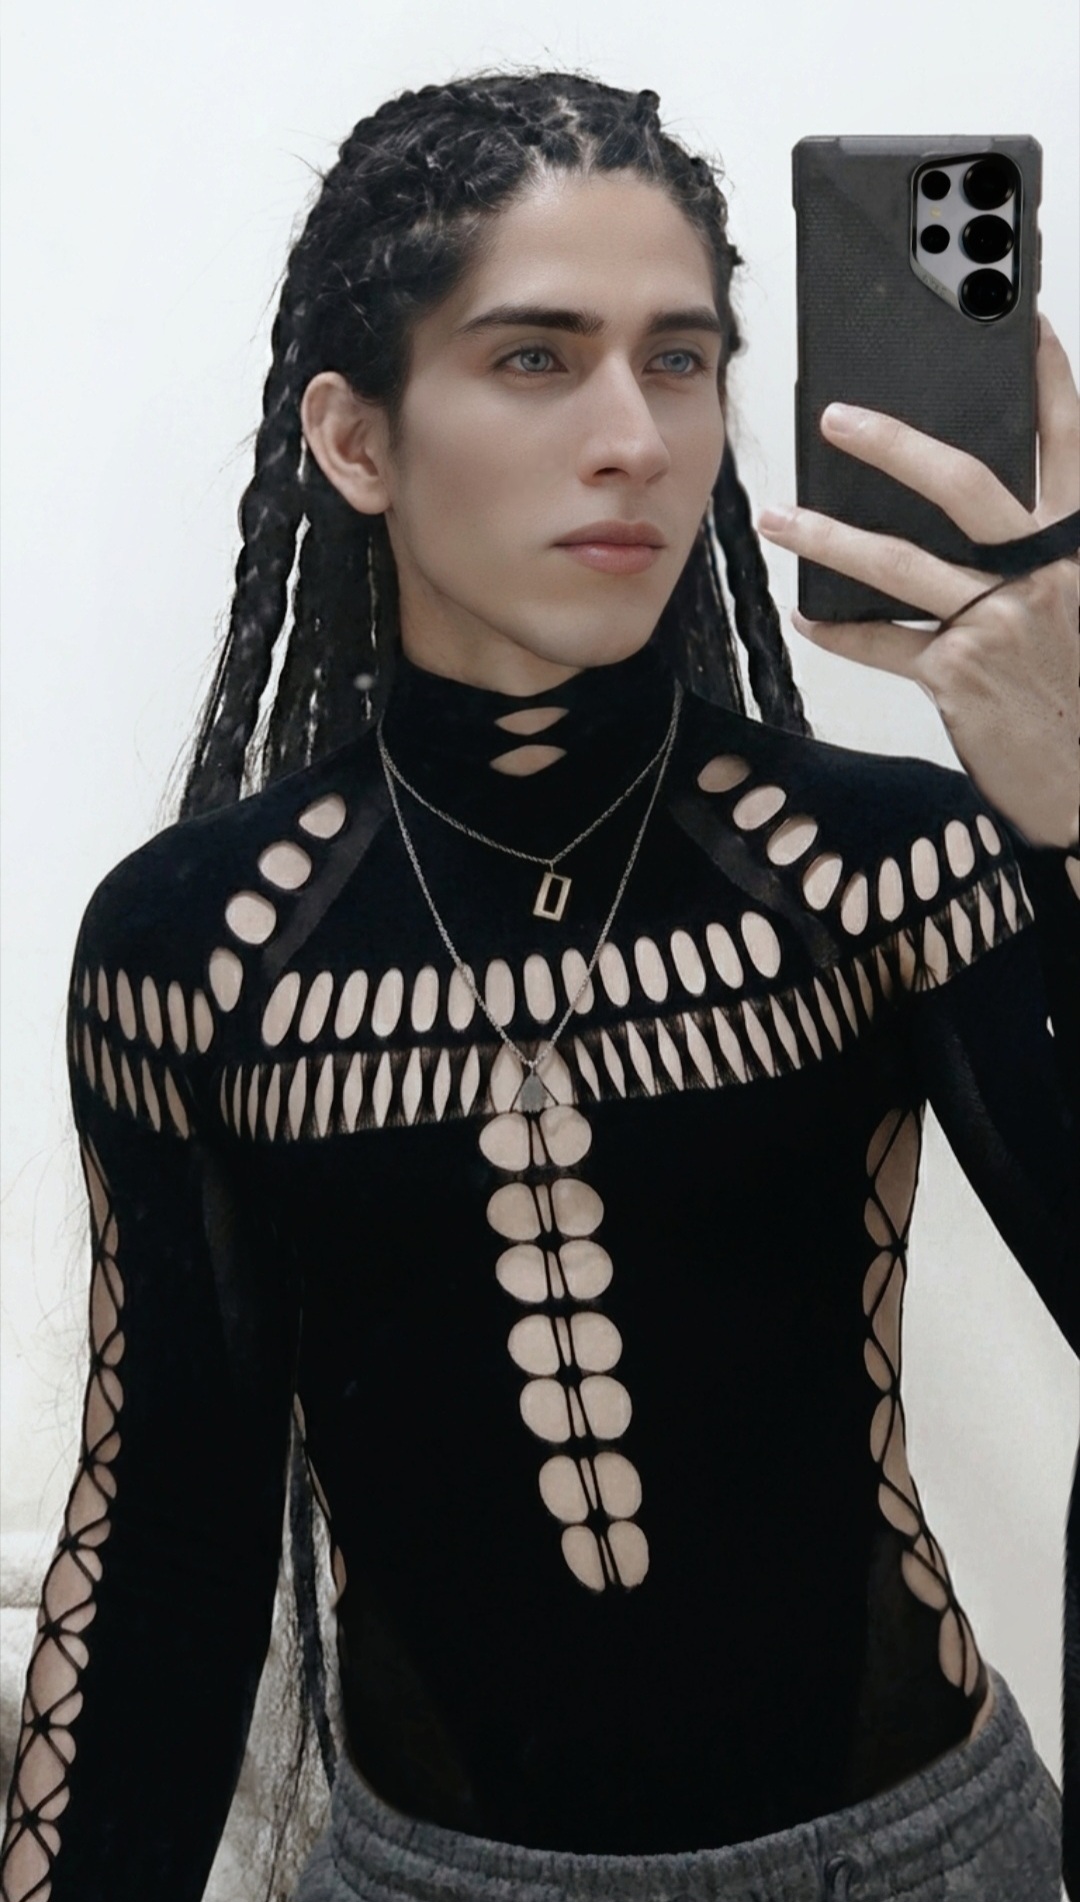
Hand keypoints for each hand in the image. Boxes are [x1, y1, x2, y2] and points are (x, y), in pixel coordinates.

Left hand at [756, 312, 1079, 849]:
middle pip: (961, 483)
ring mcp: (997, 623)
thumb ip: (1049, 555)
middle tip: (836, 418)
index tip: (1028, 323)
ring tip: (778, 519)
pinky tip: (807, 619)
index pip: (1070, 443)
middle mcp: (1042, 573)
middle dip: (892, 443)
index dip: (1051, 381)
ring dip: (828, 537)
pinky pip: (883, 642)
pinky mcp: (958, 677)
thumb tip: (993, 523)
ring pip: (899, 561)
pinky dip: (840, 630)